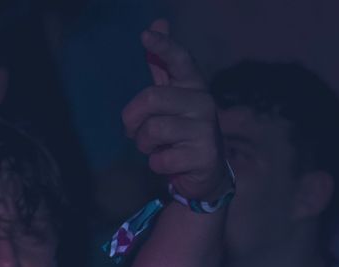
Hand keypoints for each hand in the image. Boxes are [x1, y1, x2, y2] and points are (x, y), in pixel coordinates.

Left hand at [121, 21, 224, 204]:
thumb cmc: (181, 130)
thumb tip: (157, 23)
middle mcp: (203, 102)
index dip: (163, 46)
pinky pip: (160, 158)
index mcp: (193, 85)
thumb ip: (162, 65)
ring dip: (144, 144)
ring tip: (155, 147)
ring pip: (153, 130)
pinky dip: (156, 164)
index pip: (180, 60)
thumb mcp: (172, 97)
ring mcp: (205, 129)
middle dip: (132, 119)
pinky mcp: (203, 156)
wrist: (206, 172)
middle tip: (133, 131)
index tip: (145, 35)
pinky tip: (169, 163)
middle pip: (151, 99)